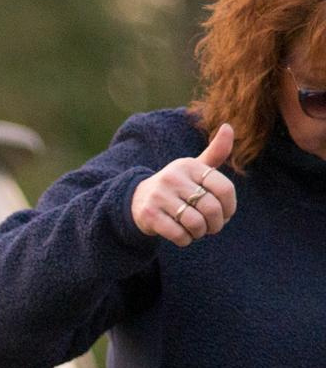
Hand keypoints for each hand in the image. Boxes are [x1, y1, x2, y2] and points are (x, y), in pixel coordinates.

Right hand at [132, 124, 236, 245]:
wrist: (137, 200)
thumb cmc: (176, 186)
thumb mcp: (194, 169)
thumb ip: (215, 153)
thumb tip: (228, 127)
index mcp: (190, 166)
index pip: (223, 188)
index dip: (230, 206)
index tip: (227, 214)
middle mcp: (174, 178)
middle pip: (211, 207)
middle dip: (216, 223)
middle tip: (213, 228)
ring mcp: (160, 197)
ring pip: (195, 223)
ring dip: (201, 232)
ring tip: (198, 232)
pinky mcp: (150, 215)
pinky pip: (178, 234)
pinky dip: (185, 240)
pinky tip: (184, 237)